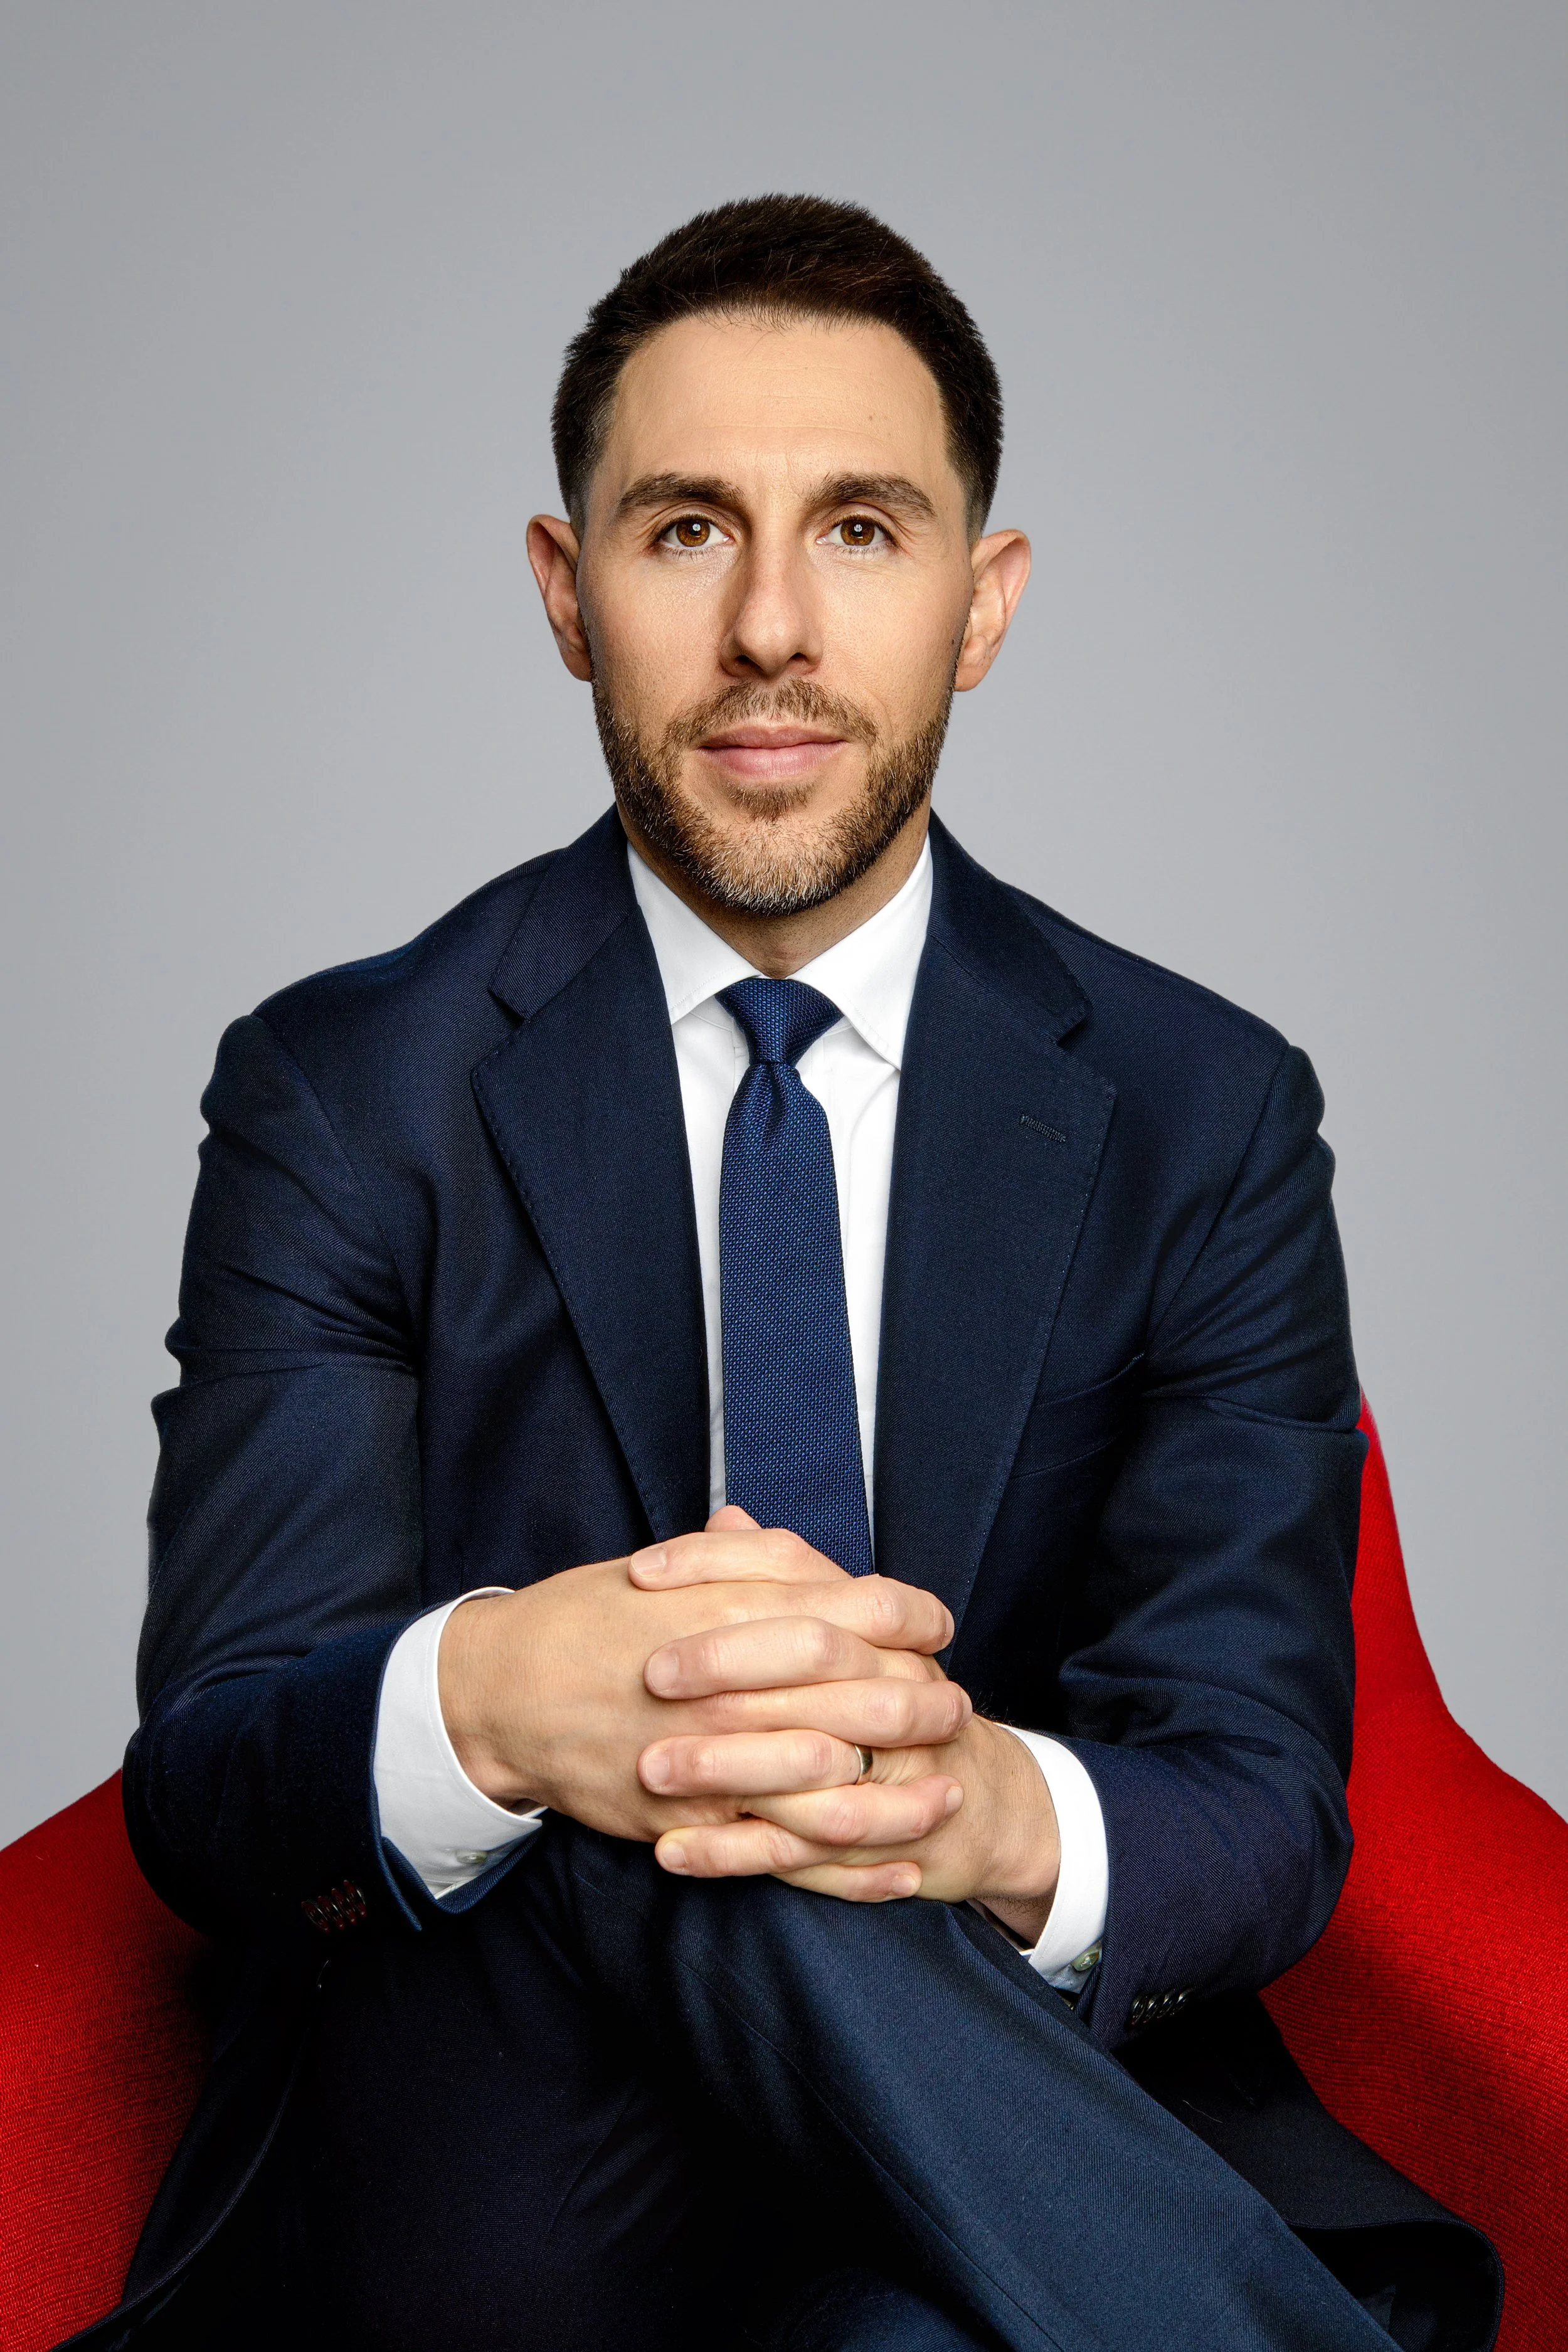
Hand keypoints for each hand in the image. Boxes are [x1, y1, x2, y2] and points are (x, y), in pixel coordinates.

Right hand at [436, 1522, 965, 1848]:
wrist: (502, 1690)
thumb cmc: (586, 1620)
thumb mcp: (672, 1570)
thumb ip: (747, 1560)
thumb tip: (816, 1558)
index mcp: (737, 1605)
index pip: (859, 1606)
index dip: (912, 1618)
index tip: (938, 1630)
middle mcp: (736, 1679)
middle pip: (864, 1694)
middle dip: (923, 1707)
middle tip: (958, 1711)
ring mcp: (714, 1755)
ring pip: (836, 1784)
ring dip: (903, 1795)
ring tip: (948, 1797)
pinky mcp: (692, 1818)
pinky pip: (787, 1852)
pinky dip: (850, 1866)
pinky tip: (896, 1868)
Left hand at [632, 1513, 1061, 1923]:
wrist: (973, 1804)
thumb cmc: (883, 1705)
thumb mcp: (845, 1635)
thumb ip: (786, 1581)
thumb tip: (725, 1518)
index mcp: (876, 1624)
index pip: (798, 1565)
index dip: (718, 1564)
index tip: (642, 1574)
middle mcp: (895, 1681)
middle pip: (815, 1654)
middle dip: (726, 1662)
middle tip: (648, 1675)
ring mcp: (895, 1765)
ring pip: (810, 1759)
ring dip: (724, 1767)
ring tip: (647, 1771)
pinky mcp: (879, 1843)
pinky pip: (804, 1849)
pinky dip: (734, 1852)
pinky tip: (670, 1848)